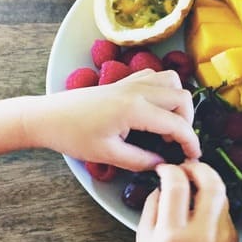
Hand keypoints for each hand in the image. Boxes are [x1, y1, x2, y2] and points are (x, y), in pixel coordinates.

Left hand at [30, 70, 200, 169]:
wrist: (48, 117)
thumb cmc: (74, 136)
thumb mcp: (108, 155)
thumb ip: (140, 161)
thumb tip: (163, 164)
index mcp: (135, 109)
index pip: (176, 124)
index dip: (190, 142)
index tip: (193, 157)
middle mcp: (137, 90)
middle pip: (181, 97)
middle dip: (187, 121)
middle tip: (176, 142)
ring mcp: (130, 82)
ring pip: (171, 81)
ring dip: (178, 102)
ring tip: (167, 124)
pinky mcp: (123, 81)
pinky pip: (155, 77)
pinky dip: (164, 90)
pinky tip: (154, 110)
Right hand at [136, 160, 236, 241]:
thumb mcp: (144, 238)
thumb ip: (153, 205)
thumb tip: (164, 181)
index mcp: (173, 234)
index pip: (177, 185)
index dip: (170, 170)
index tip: (164, 169)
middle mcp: (202, 234)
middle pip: (212, 183)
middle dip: (199, 168)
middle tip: (188, 168)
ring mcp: (223, 239)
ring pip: (222, 196)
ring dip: (208, 185)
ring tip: (193, 188)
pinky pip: (226, 214)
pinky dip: (213, 207)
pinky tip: (201, 215)